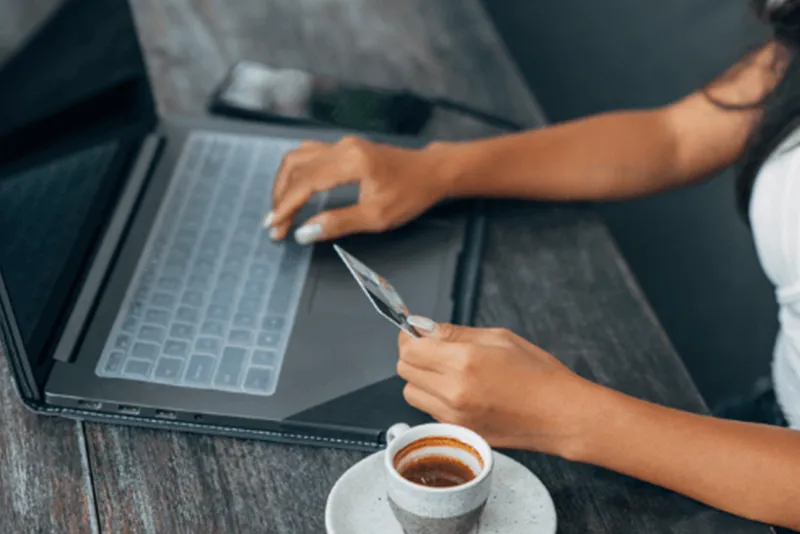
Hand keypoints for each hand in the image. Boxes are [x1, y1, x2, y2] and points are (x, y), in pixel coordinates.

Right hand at [265, 136, 451, 243]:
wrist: (431, 172)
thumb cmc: (411, 194)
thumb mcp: (377, 216)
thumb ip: (338, 223)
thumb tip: (305, 232)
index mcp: (351, 162)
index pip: (305, 183)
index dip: (285, 207)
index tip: (274, 227)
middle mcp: (343, 148)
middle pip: (296, 168)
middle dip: (281, 198)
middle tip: (275, 225)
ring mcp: (343, 145)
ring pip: (299, 157)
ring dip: (284, 183)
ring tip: (280, 209)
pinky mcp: (345, 147)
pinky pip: (309, 154)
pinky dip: (296, 173)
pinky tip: (293, 188)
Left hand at [397, 317, 600, 454]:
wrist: (560, 414)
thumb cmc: (538, 373)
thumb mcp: (498, 337)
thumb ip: (455, 333)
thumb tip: (423, 327)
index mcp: (463, 362)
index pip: (410, 348)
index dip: (409, 336)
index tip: (416, 332)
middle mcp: (453, 391)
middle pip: (404, 371)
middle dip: (413, 355)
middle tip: (432, 349)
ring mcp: (454, 416)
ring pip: (411, 393)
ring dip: (420, 379)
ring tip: (445, 372)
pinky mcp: (459, 432)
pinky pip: (429, 411)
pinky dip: (434, 399)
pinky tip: (458, 391)